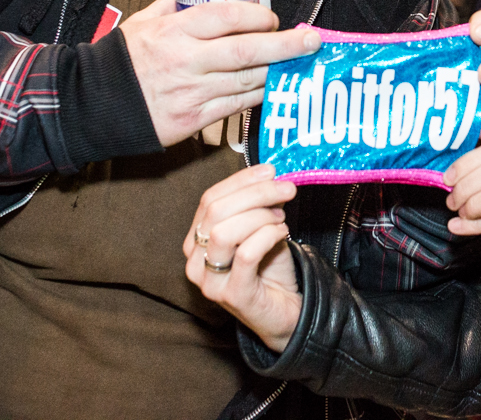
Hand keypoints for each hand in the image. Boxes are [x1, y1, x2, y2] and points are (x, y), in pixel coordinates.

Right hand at [121, 0, 321, 146]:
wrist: (92, 104)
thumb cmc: (120, 60)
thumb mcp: (144, 21)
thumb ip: (175, 4)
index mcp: (176, 30)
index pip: (228, 17)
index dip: (258, 16)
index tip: (274, 17)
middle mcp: (187, 60)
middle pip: (246, 51)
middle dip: (285, 45)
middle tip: (312, 40)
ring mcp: (191, 92)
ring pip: (246, 82)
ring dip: (278, 73)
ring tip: (302, 65)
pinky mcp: (192, 120)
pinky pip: (235, 107)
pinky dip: (258, 97)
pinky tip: (275, 90)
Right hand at [184, 163, 300, 351]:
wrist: (286, 311)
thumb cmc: (269, 269)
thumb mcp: (260, 228)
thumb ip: (257, 205)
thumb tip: (270, 176)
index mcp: (196, 240)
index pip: (209, 199)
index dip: (240, 181)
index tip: (270, 170)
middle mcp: (194, 261)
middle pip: (215, 212)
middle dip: (255, 193)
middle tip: (285, 189)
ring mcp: (210, 281)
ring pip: (224, 232)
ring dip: (260, 216)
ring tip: (281, 219)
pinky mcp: (232, 296)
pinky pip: (245, 254)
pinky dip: (267, 236)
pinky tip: (283, 233)